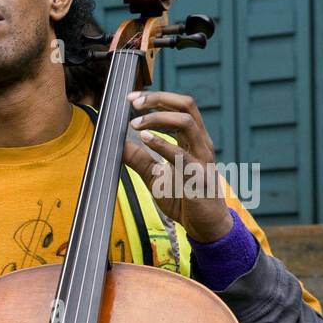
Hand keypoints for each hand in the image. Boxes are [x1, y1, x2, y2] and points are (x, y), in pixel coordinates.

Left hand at [122, 90, 232, 243]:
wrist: (204, 224)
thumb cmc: (184, 198)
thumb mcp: (155, 176)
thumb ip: (139, 160)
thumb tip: (117, 145)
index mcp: (193, 139)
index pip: (179, 107)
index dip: (157, 98)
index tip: (131, 99)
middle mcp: (200, 143)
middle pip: (187, 106)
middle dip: (159, 99)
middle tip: (133, 102)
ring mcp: (202, 157)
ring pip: (187, 123)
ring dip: (158, 118)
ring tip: (135, 124)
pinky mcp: (198, 175)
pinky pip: (182, 154)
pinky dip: (162, 143)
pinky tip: (144, 139)